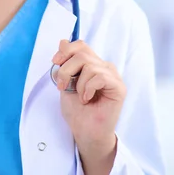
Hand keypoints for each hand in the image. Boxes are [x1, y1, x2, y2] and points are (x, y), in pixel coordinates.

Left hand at [52, 40, 124, 172]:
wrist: (86, 132)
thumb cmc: (78, 111)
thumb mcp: (66, 84)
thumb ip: (65, 64)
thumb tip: (63, 41)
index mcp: (93, 65)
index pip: (81, 46)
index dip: (66, 50)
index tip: (55, 62)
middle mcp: (104, 67)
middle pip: (82, 54)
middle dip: (66, 70)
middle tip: (62, 86)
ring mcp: (113, 76)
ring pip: (90, 65)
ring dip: (78, 84)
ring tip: (80, 97)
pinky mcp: (118, 87)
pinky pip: (99, 77)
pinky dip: (88, 88)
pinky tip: (87, 99)